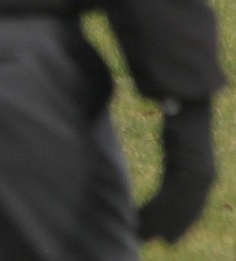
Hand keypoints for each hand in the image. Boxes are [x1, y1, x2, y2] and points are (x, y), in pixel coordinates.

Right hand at [137, 99, 215, 242]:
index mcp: (204, 175)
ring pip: (173, 209)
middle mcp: (203, 180)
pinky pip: (166, 198)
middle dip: (165, 229)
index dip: (178, 225)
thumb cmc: (183, 114)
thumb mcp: (180, 144)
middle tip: (145, 238)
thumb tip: (170, 160)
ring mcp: (195, 176)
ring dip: (154, 222)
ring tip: (137, 231)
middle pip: (182, 213)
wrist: (190, 100)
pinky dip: (152, 210)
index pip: (190, 209)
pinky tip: (137, 215)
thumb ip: (178, 160)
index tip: (164, 237)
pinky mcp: (184, 169)